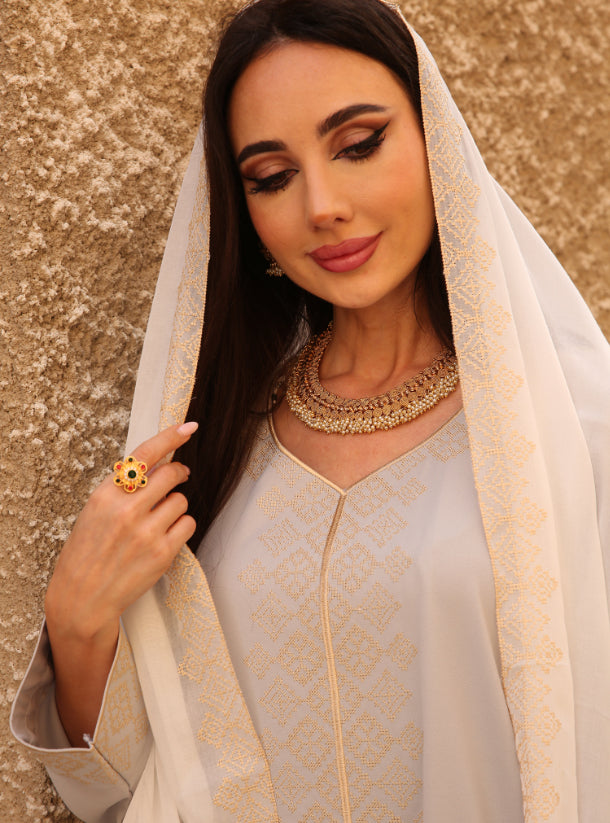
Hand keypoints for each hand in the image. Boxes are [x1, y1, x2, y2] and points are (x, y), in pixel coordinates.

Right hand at [44, 421, 197, 744]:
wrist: (82, 598)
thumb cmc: (88, 552)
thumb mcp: (95, 511)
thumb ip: (123, 488)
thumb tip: (159, 464)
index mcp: (106, 495)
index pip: (143, 455)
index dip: (170, 437)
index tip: (189, 427)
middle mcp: (127, 510)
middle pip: (171, 474)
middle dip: (179, 473)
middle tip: (178, 477)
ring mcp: (146, 533)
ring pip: (181, 500)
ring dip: (176, 506)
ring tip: (158, 521)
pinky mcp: (162, 553)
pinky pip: (188, 524)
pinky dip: (182, 526)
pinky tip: (166, 536)